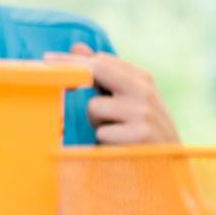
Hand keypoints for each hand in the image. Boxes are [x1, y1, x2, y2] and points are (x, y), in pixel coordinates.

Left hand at [47, 43, 179, 145]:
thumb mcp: (123, 101)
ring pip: (94, 106)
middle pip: (98, 70)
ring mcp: (144, 112)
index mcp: (142, 79)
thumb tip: (77, 47)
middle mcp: (145, 92)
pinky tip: (119, 147)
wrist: (169, 167)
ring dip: (94, 121)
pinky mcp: (141, 135)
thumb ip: (102, 76)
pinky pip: (101, 132)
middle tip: (49, 70)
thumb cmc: (138, 131)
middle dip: (71, 70)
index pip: (101, 61)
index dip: (71, 60)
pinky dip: (104, 141)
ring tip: (112, 131)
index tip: (46, 60)